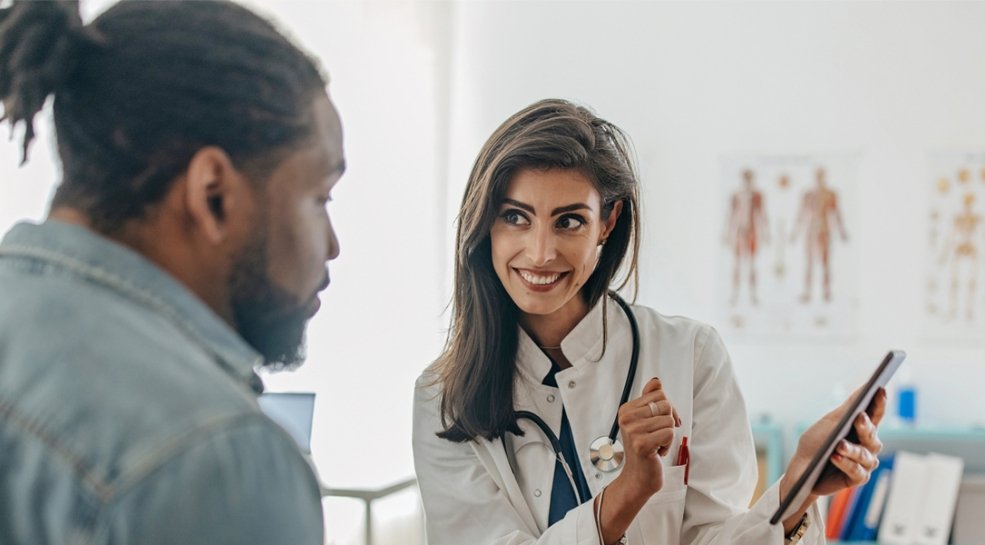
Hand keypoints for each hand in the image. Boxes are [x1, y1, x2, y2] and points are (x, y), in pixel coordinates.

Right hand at [613, 377, 680, 499]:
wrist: (638, 477)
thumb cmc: (644, 449)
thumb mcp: (645, 421)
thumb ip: (650, 399)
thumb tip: (655, 381)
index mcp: (627, 409)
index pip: (659, 394)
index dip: (667, 409)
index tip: (659, 423)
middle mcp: (626, 418)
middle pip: (666, 404)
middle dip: (668, 421)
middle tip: (657, 436)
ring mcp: (633, 431)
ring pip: (669, 420)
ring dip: (668, 435)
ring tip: (656, 444)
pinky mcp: (642, 444)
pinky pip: (670, 433)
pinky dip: (668, 445)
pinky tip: (656, 452)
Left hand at [780, 387, 886, 523]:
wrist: (802, 468)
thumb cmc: (817, 442)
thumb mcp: (831, 422)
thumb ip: (848, 407)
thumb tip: (865, 387)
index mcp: (862, 430)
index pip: (875, 415)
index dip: (879, 403)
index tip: (880, 389)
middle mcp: (868, 446)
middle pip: (872, 436)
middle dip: (865, 427)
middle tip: (858, 417)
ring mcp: (865, 463)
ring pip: (864, 455)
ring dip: (852, 450)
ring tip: (839, 445)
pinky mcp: (858, 478)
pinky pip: (856, 471)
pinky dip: (845, 463)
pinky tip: (835, 457)